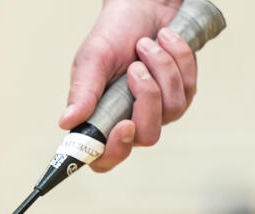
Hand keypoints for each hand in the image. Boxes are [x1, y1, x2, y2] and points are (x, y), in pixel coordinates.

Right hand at [59, 0, 200, 171]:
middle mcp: (132, 120)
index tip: (124, 125)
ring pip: (172, 109)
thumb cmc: (113, 34)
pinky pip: (187, 87)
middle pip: (148, 137)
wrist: (143, 7)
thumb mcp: (92, 59)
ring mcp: (160, 111)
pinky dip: (176, 57)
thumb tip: (67, 122)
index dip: (115, 153)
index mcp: (102, 118)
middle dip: (147, 98)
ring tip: (146, 44)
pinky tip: (164, 41)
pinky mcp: (183, 94)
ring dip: (161, 69)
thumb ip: (83, 92)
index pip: (106, 158)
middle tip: (135, 68)